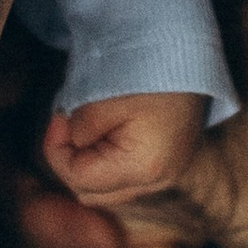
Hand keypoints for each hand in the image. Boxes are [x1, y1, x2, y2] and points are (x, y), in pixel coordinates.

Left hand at [40, 87, 208, 206]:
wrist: (191, 56)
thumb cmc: (147, 73)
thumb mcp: (101, 99)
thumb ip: (78, 129)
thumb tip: (72, 142)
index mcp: (141, 168)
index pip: (78, 178)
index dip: (57, 149)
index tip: (58, 117)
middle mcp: (158, 181)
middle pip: (92, 192)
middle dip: (71, 161)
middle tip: (69, 123)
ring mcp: (167, 175)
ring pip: (108, 189)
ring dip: (90, 163)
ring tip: (89, 125)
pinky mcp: (169, 164)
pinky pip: (127, 177)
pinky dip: (109, 161)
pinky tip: (108, 131)